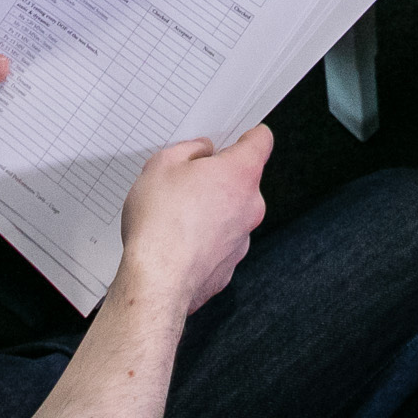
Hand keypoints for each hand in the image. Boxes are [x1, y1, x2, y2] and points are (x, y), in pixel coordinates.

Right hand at [115, 125, 272, 316]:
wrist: (157, 282)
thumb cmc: (160, 224)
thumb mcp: (162, 165)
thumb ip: (189, 149)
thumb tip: (201, 152)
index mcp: (240, 174)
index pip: (261, 141)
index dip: (247, 136)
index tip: (237, 137)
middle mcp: (250, 206)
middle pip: (242, 180)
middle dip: (218, 178)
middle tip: (186, 181)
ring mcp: (242, 239)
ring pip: (231, 214)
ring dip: (211, 211)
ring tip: (175, 217)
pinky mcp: (228, 267)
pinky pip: (220, 243)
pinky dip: (204, 241)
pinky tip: (178, 243)